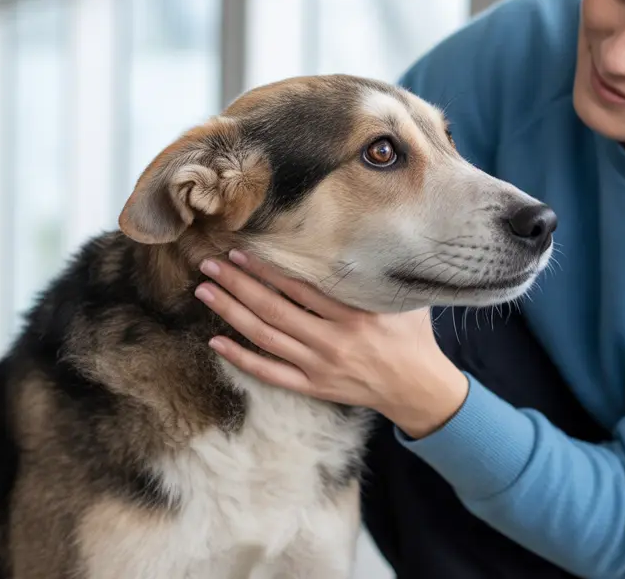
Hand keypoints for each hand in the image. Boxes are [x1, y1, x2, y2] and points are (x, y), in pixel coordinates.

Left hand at [194, 251, 469, 438]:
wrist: (419, 389)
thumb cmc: (413, 336)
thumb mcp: (404, 299)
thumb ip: (379, 274)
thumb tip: (366, 235)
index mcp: (355, 314)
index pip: (300, 287)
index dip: (267, 268)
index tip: (241, 251)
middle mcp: (333, 340)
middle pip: (273, 309)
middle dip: (238, 285)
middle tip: (209, 264)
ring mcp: (319, 366)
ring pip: (265, 337)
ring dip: (231, 313)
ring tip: (205, 291)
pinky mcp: (314, 386)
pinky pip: (270, 373)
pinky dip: (241, 359)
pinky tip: (216, 342)